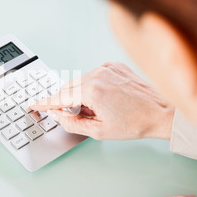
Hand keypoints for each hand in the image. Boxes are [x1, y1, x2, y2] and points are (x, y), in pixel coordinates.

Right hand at [30, 62, 174, 139]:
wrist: (161, 112)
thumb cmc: (135, 123)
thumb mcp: (99, 131)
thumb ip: (71, 122)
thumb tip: (56, 114)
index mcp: (92, 90)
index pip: (59, 96)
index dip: (45, 103)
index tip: (34, 104)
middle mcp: (98, 74)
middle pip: (68, 87)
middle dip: (67, 102)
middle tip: (77, 115)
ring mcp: (107, 67)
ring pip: (80, 81)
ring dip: (81, 94)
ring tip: (98, 109)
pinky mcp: (115, 65)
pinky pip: (94, 75)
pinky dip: (92, 86)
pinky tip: (105, 98)